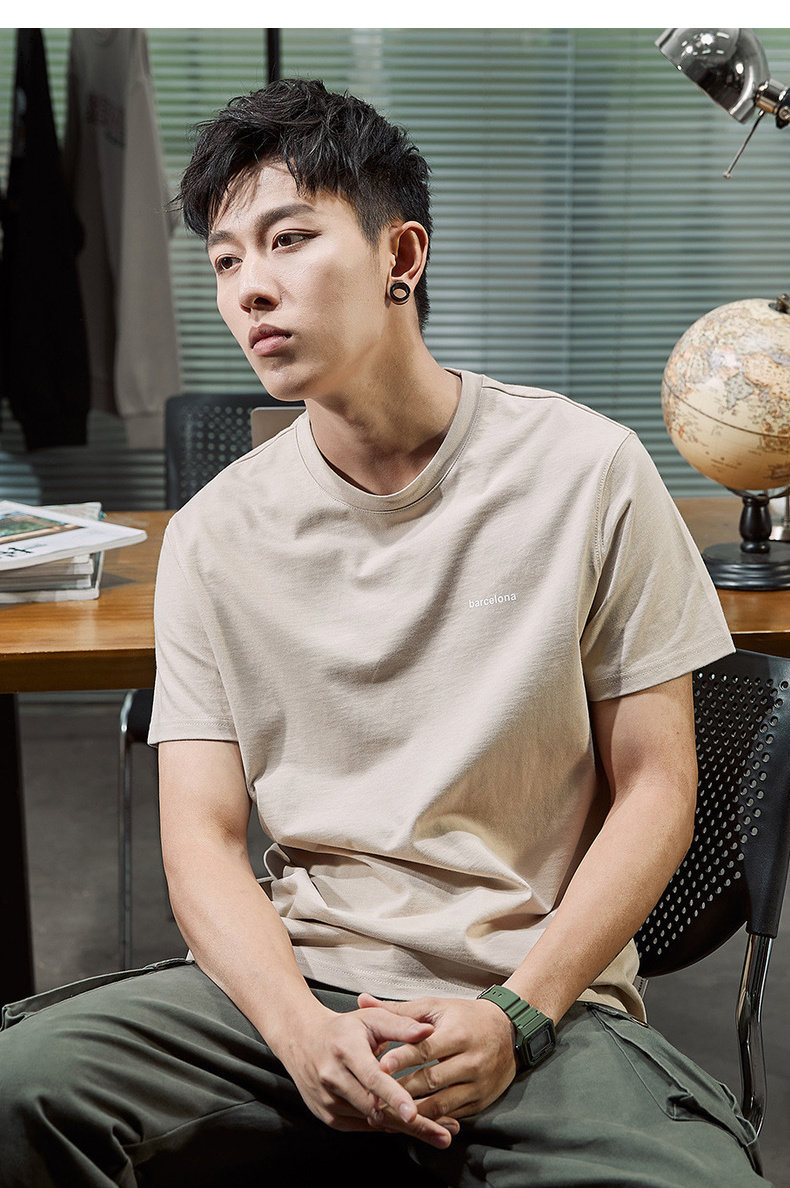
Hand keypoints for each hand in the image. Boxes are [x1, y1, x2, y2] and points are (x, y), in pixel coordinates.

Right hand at [275, 1000, 459, 1148]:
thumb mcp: (370, 1018)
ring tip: (439, 1132)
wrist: (302, 1041)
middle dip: (413, 1124)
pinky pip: (364, 1126)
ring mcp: (329, 1101)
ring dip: (406, 1129)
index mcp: (346, 1051)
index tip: (413, 1112)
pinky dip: (388, 1126)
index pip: (373, 1078)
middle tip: (445, 1134)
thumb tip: (428, 1030)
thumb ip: (401, 1024)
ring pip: (373, 1121)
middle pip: (377, 1108)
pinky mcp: (329, 1116)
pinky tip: (411, 1127)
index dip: (394, 1096)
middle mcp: (334, 1079)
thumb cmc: (341, 1029)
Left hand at [357, 993, 518, 1125]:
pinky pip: (452, 1115)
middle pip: (431, 1080)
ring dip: (413, 1112)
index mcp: (458, 1033)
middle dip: (401, 1091)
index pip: (425, 1049)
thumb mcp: (435, 1007)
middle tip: (373, 1098)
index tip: (378, 1068)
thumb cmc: (465, 1016)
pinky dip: (430, 1121)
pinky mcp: (480, 1102)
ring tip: (386, 1116)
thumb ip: (398, 1011)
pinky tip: (410, 1122)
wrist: (509, 1031)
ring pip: (441, 1104)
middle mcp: (471, 1060)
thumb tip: (362, 1000)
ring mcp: (477, 1084)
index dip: (402, 1059)